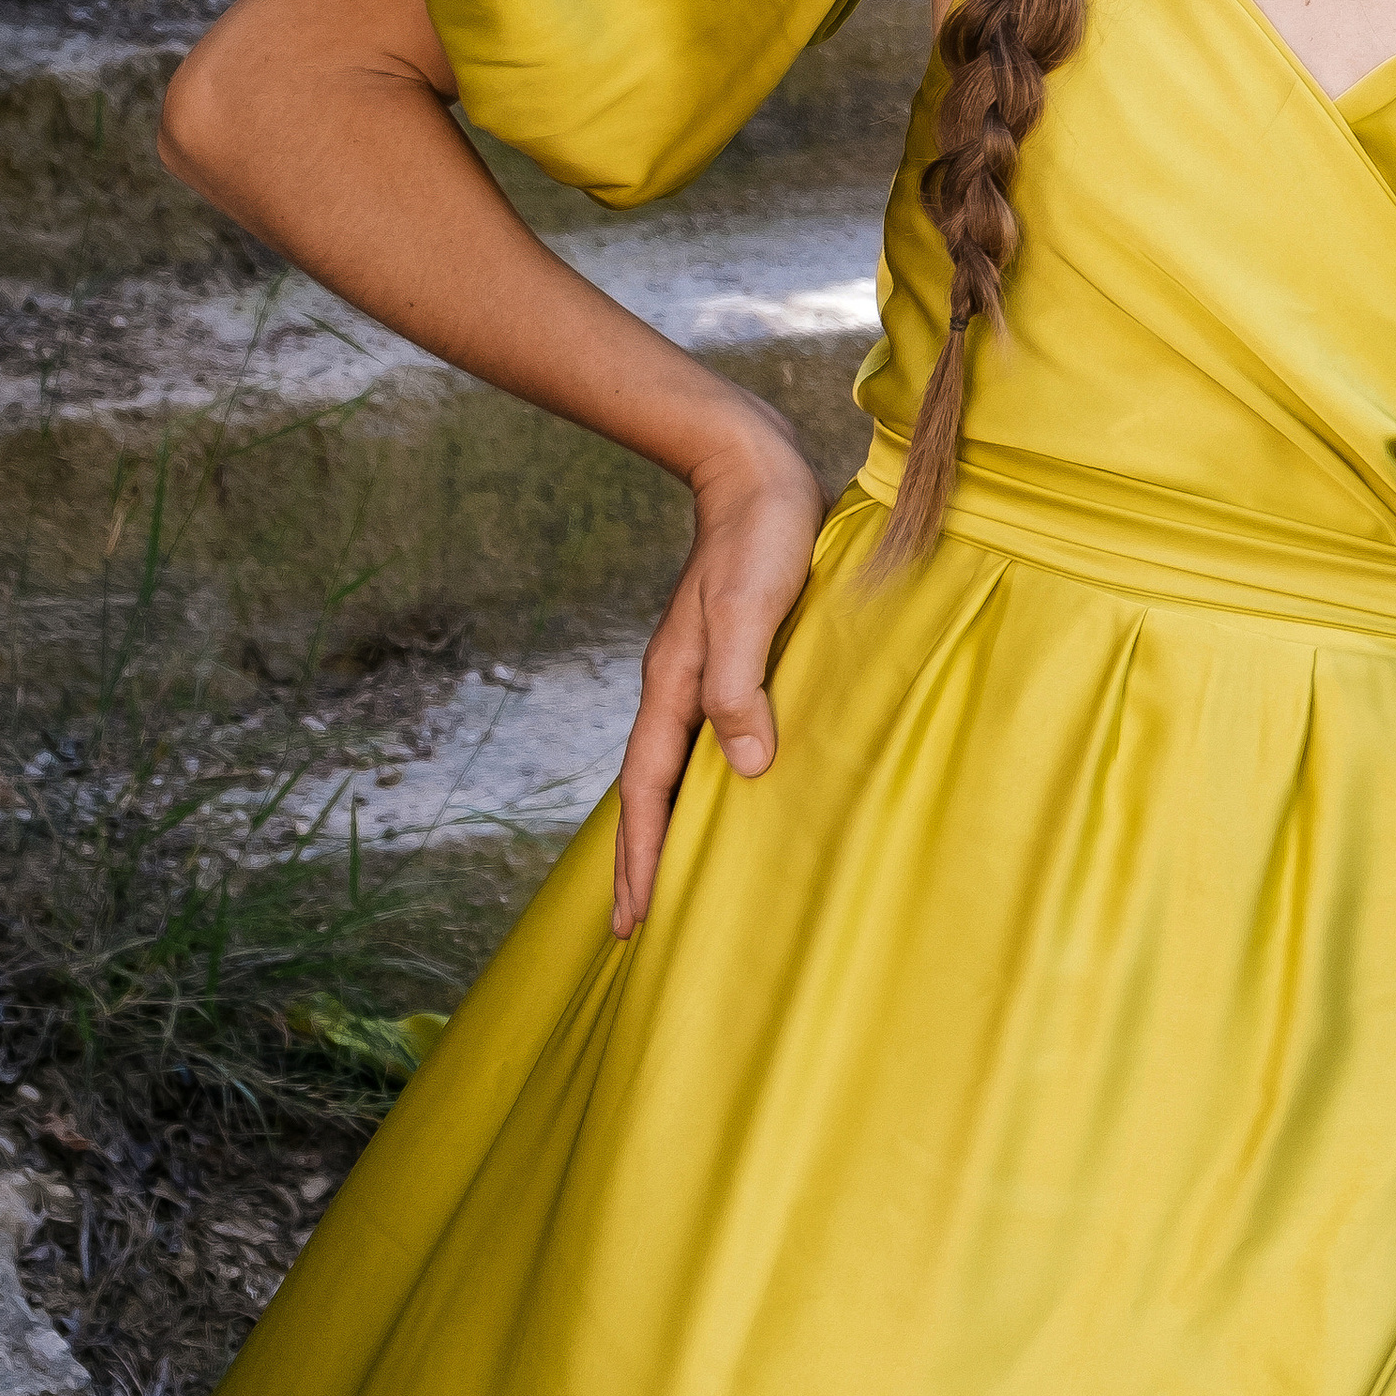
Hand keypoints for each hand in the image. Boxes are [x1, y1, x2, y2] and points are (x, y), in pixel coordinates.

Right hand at [612, 408, 823, 939]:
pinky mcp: (725, 657)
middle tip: (631, 925)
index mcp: (675, 683)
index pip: (648, 789)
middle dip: (637, 858)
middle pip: (647, 790)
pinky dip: (695, 782)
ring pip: (670, 767)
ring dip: (663, 825)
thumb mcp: (753, 608)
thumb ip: (742, 685)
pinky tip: (717, 793)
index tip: (634, 918)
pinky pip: (700, 740)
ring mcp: (697, 672)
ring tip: (664, 877)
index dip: (641, 855)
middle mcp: (677, 686)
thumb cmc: (763, 536)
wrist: (757, 471)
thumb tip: (743, 769)